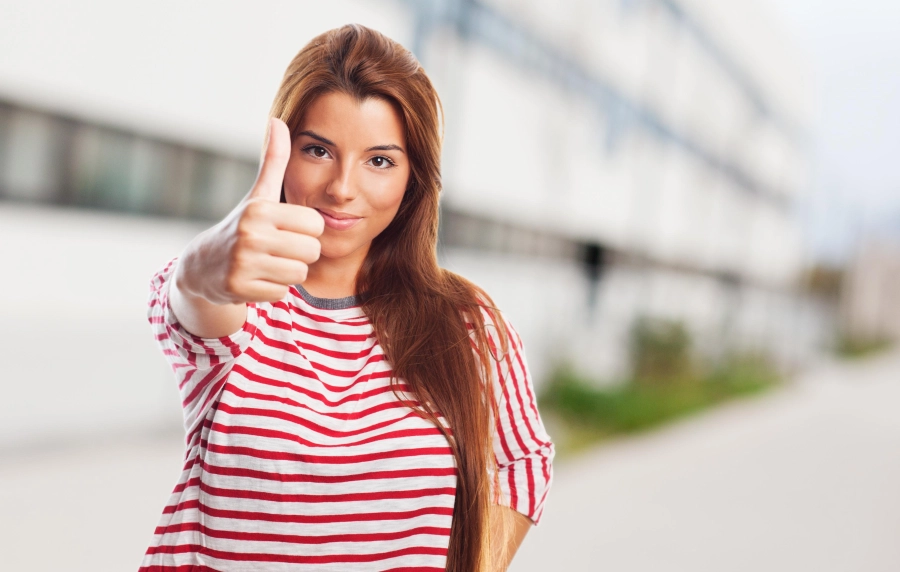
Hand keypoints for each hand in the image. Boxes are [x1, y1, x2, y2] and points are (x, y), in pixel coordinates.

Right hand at [176, 118, 324, 304]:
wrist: (204, 264)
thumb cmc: (243, 224)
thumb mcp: (259, 193)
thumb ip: (274, 160)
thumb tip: (278, 120)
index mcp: (261, 209)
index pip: (316, 224)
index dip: (306, 229)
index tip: (287, 228)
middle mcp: (251, 234)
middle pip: (312, 250)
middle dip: (300, 252)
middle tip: (278, 247)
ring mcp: (244, 263)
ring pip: (300, 273)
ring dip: (288, 271)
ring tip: (268, 261)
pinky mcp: (240, 288)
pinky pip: (282, 292)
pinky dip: (273, 287)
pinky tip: (256, 277)